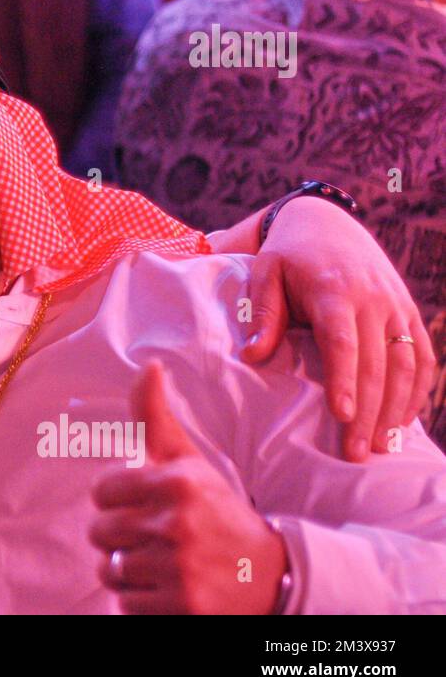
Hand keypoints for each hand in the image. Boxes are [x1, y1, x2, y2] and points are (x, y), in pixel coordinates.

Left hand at [89, 362, 287, 613]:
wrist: (270, 574)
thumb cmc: (216, 511)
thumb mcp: (189, 462)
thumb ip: (154, 417)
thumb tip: (148, 365)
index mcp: (177, 482)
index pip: (101, 491)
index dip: (114, 500)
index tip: (140, 505)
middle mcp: (179, 523)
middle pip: (100, 532)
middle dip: (119, 537)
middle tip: (155, 538)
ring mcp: (182, 569)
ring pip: (111, 570)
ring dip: (130, 570)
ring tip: (164, 563)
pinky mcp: (184, 607)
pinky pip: (127, 604)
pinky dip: (142, 601)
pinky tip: (172, 588)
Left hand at [242, 197, 434, 460]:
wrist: (326, 222)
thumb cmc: (287, 255)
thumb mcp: (264, 273)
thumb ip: (262, 314)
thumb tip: (253, 356)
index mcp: (333, 291)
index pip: (342, 342)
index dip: (345, 380)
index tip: (342, 416)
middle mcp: (373, 299)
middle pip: (377, 362)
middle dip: (369, 411)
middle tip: (356, 454)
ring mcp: (396, 306)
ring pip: (407, 364)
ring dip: (396, 408)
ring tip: (381, 446)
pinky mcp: (408, 312)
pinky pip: (422, 355)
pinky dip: (418, 390)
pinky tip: (404, 420)